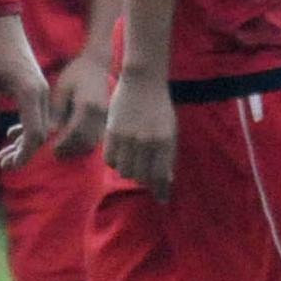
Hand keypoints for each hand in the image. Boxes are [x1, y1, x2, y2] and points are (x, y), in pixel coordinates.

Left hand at [0, 13, 52, 168]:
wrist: (1, 23)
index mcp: (30, 93)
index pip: (34, 134)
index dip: (23, 154)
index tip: (7, 165)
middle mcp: (41, 93)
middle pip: (40, 134)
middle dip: (23, 153)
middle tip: (2, 164)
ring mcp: (42, 89)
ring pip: (40, 126)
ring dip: (24, 142)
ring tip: (4, 155)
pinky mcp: (37, 86)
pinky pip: (37, 114)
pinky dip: (26, 128)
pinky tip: (10, 134)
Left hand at [45, 50, 110, 158]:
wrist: (97, 64)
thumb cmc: (76, 74)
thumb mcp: (61, 89)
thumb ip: (57, 111)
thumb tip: (53, 132)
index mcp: (87, 106)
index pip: (75, 132)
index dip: (63, 144)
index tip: (52, 149)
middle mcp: (100, 113)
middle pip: (86, 140)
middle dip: (71, 149)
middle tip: (57, 152)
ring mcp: (107, 116)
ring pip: (94, 141)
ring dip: (79, 148)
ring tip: (65, 148)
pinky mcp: (109, 118)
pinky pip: (99, 136)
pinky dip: (87, 142)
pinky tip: (77, 141)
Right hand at [104, 70, 176, 199]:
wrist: (142, 81)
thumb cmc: (160, 106)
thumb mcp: (170, 130)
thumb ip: (168, 155)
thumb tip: (166, 180)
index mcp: (164, 142)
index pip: (160, 176)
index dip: (160, 190)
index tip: (161, 199)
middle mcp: (146, 142)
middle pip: (140, 176)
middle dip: (144, 180)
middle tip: (145, 176)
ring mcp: (127, 137)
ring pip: (124, 170)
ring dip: (129, 171)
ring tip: (133, 164)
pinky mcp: (112, 132)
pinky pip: (110, 160)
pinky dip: (115, 163)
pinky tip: (120, 157)